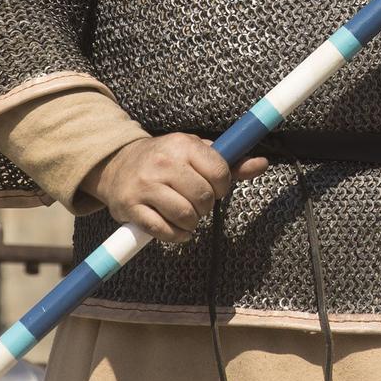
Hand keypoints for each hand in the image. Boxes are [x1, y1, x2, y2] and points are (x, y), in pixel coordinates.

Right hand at [78, 134, 268, 243]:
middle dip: (206, 207)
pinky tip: (176, 229)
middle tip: (198, 203)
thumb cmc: (166, 160)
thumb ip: (230, 162)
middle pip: (203, 197)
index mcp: (182, 144)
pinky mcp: (130, 207)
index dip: (222, 186)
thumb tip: (263, 163)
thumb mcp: (195, 153)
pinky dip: (176, 235)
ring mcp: (145, 186)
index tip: (215, 188)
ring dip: (192, 223)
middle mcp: (162, 163)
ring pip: (185, 216)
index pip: (219, 172)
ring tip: (187, 215)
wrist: (117, 164)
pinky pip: (163, 231)